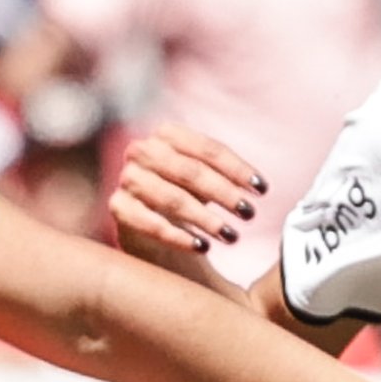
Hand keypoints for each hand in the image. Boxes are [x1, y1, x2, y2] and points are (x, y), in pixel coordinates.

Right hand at [109, 124, 266, 289]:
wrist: (148, 224)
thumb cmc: (186, 194)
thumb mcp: (206, 178)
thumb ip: (227, 175)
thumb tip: (261, 186)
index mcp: (167, 134)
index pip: (208, 149)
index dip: (237, 169)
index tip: (262, 190)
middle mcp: (142, 150)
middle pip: (190, 171)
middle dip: (224, 193)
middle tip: (249, 213)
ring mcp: (127, 178)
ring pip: (172, 198)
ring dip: (205, 218)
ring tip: (231, 236)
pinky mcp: (118, 207)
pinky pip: (149, 223)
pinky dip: (178, 236)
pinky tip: (202, 247)